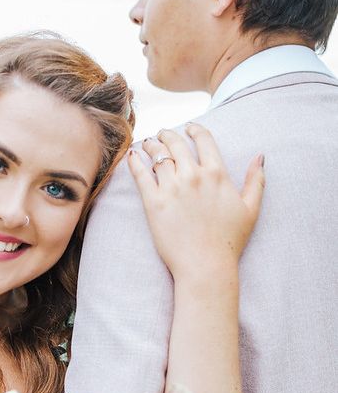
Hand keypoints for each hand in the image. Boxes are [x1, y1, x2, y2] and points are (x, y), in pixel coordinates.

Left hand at [127, 124, 264, 280]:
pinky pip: (140, 174)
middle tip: (161, 134)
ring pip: (157, 155)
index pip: (203, 139)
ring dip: (150, 145)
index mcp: (217, 174)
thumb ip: (256, 180)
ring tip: (146, 144)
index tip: (188, 127)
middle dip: (167, 134)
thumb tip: (260, 157)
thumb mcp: (251, 209)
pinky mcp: (153, 202)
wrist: (205, 264)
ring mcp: (172, 188)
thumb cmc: (229, 241)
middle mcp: (194, 176)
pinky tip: (132, 156)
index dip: (195, 129)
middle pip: (176, 143)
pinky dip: (135, 162)